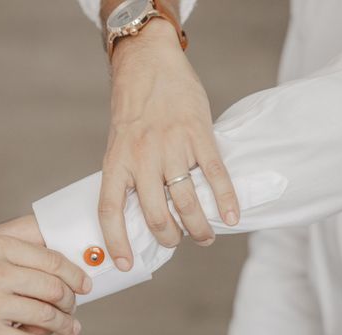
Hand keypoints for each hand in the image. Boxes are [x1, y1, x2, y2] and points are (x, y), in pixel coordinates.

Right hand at [0, 217, 91, 334]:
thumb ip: (12, 252)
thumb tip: (57, 254)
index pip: (51, 258)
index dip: (74, 274)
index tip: (84, 284)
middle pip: (54, 287)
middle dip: (71, 302)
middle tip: (74, 309)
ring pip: (47, 315)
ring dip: (65, 326)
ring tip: (72, 329)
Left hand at [99, 19, 239, 270]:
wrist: (148, 64)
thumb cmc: (133, 109)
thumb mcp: (118, 144)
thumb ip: (127, 176)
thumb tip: (138, 214)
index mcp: (116, 162)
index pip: (110, 211)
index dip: (117, 241)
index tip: (126, 263)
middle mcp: (141, 157)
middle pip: (155, 214)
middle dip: (169, 238)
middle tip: (177, 242)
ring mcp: (171, 147)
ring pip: (186, 201)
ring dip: (198, 227)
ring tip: (204, 237)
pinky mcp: (198, 135)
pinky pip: (214, 175)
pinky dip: (226, 199)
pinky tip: (231, 216)